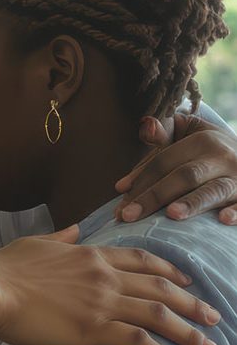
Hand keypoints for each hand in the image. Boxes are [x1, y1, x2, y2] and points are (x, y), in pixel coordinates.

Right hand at [0, 228, 219, 344]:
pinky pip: (139, 342)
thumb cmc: (3, 267)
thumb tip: (74, 229)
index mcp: (90, 255)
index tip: (187, 281)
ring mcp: (100, 302)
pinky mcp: (93, 329)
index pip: (141, 261)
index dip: (169, 271)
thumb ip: (60, 238)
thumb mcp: (35, 243)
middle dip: (192, 303)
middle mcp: (103, 276)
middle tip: (213, 317)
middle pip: (160, 288)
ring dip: (188, 332)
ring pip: (159, 314)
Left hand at [115, 114, 236, 225]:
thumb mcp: (190, 135)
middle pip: (184, 176)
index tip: (120, 196)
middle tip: (127, 216)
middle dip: (154, 196)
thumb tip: (146, 125)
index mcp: (202, 141)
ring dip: (192, 203)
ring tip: (171, 215)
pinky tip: (223, 220)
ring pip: (213, 190)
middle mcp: (221, 158)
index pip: (164, 161)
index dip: (140, 178)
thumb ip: (164, 135)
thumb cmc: (210, 151)